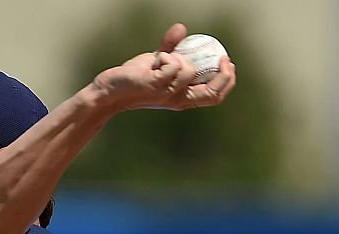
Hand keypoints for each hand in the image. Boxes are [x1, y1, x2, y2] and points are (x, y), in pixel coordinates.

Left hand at [91, 22, 235, 111]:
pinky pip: (171, 63)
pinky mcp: (156, 86)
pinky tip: (151, 62)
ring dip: (178, 56)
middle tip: (222, 58)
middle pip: (212, 93)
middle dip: (224, 75)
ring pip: (189, 69)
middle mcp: (179, 100)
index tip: (227, 62)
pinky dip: (163, 56)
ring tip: (160, 59)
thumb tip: (182, 28)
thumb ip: (171, 48)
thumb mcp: (157, 63)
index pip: (214, 97)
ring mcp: (168, 94)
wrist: (111, 90)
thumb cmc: (134, 78)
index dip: (227, 81)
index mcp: (183, 98)